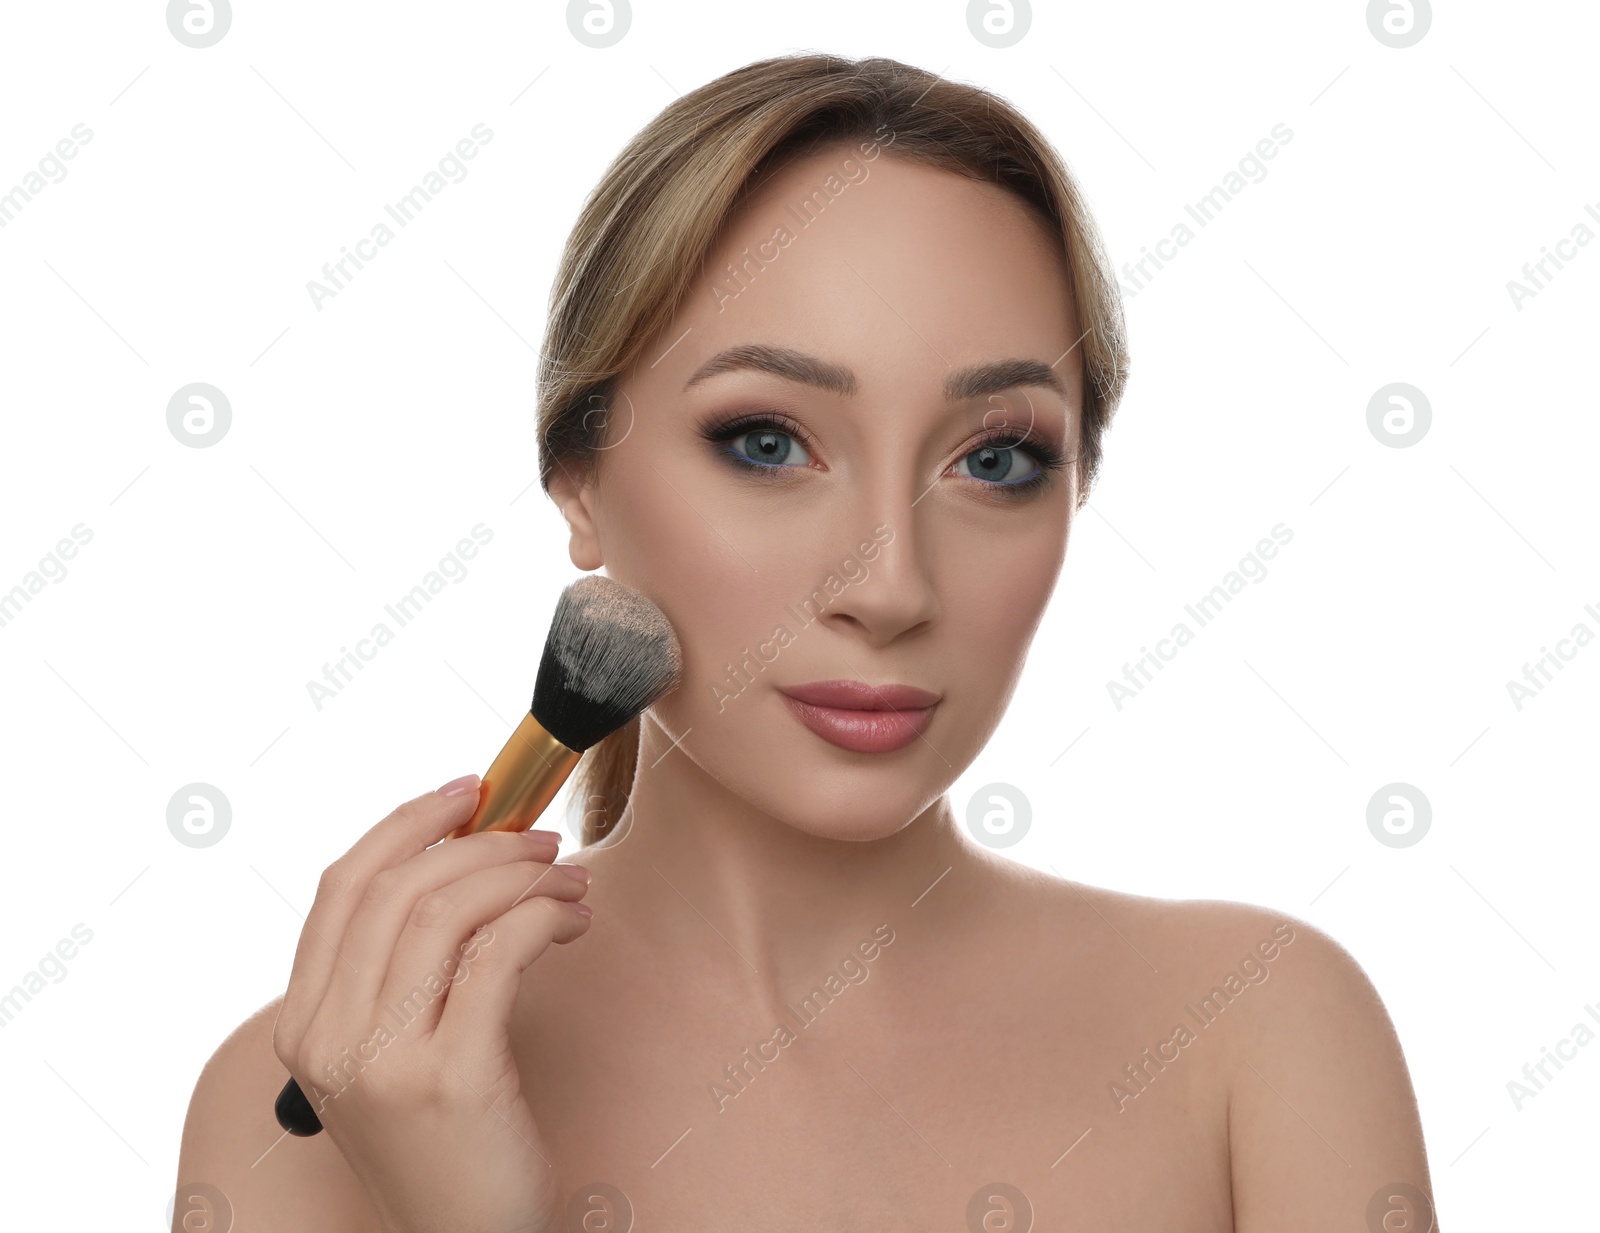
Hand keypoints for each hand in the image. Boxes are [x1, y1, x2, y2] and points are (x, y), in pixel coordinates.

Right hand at [271, 775, 591, 1232]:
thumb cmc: (448, 1141)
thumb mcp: (392, 1054)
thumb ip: (397, 971)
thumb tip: (461, 854)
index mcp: (303, 1025)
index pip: (342, 887)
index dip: (407, 824)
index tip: (469, 793)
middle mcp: (327, 1040)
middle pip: (396, 887)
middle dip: (479, 843)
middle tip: (542, 839)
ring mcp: (382, 1061)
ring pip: (447, 909)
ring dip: (521, 876)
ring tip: (569, 882)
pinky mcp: (450, 1078)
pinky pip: (498, 953)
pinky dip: (543, 916)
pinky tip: (572, 923)